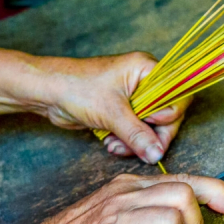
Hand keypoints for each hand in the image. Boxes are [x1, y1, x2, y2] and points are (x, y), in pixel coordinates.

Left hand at [0, 45, 191, 163]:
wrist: (46, 93)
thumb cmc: (77, 89)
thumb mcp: (111, 113)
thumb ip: (138, 134)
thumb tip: (157, 154)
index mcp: (146, 69)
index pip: (177, 95)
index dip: (168, 116)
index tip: (151, 125)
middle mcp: (143, 81)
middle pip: (166, 115)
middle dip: (150, 135)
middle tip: (139, 148)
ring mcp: (133, 97)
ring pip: (150, 127)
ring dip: (136, 142)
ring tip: (116, 146)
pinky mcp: (121, 111)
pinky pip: (135, 131)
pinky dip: (126, 142)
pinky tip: (111, 145)